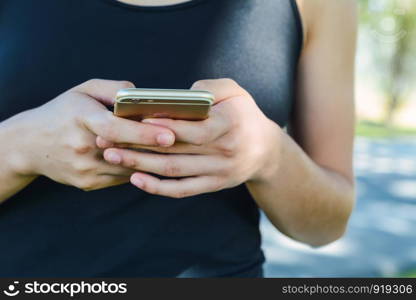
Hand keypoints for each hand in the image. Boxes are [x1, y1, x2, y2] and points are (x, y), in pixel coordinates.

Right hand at [7, 79, 175, 190]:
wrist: (29, 144)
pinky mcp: (88, 183)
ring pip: (128, 168)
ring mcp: (84, 169)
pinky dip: (137, 169)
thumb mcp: (83, 90)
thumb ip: (114, 89)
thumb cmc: (62, 112)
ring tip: (170, 152)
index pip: (116, 128)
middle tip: (182, 144)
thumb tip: (142, 97)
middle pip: (127, 150)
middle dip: (155, 148)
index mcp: (80, 118)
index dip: (144, 132)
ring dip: (150, 160)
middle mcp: (81, 146)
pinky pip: (121, 178)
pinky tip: (147, 160)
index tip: (170, 135)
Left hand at [99, 78, 282, 197]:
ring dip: (141, 165)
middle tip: (107, 139)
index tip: (134, 120)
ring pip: (173, 171)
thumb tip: (180, 97)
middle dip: (138, 145)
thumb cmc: (244, 114)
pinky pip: (182, 190)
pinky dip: (157, 188)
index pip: (192, 128)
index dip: (162, 126)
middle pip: (175, 151)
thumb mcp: (236, 91)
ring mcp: (218, 172)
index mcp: (229, 124)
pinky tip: (135, 180)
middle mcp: (224, 151)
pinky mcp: (213, 185)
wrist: (265, 150)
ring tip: (112, 157)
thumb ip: (210, 87)